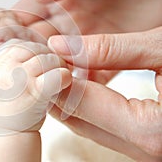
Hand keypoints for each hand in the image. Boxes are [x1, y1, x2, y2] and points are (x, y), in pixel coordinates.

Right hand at [0, 39, 71, 132]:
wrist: (5, 136)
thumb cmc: (11, 106)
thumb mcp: (5, 76)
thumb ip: (16, 58)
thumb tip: (38, 41)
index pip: (23, 43)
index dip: (36, 54)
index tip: (39, 69)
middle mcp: (1, 64)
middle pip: (37, 48)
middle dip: (50, 61)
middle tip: (50, 76)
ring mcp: (15, 76)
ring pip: (50, 60)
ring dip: (58, 71)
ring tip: (54, 84)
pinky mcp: (31, 90)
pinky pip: (57, 75)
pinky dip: (64, 79)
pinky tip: (61, 86)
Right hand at [13, 0, 161, 82]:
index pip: (29, 14)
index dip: (8, 29)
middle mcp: (74, 19)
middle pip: (38, 42)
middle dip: (18, 58)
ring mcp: (92, 38)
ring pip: (60, 61)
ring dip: (44, 76)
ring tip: (26, 91)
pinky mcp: (114, 54)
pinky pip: (93, 74)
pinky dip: (79, 86)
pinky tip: (64, 97)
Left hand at [48, 27, 161, 160]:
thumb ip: (111, 49)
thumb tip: (62, 45)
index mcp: (151, 131)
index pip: (79, 102)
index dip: (56, 76)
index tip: (43, 54)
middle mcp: (145, 149)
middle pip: (76, 119)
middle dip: (56, 88)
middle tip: (45, 60)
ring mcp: (143, 150)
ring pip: (85, 124)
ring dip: (68, 96)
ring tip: (58, 66)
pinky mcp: (143, 142)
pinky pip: (101, 125)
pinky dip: (86, 104)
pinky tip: (80, 80)